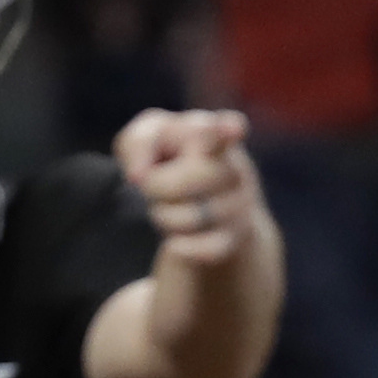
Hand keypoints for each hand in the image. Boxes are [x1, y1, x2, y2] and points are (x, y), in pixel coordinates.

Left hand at [114, 106, 261, 267]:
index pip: (221, 131)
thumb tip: (138, 177)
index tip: (234, 130)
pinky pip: (205, 249)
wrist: (200, 202)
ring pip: (191, 218)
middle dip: (158, 185)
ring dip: (165, 216)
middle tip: (154, 185)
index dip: (226, 129)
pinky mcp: (236, 237)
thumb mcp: (148, 140)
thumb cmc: (169, 160)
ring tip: (167, 208)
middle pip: (189, 178)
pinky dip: (182, 246)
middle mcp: (234, 168)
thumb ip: (139, 143)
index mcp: (214, 134)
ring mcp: (239, 204)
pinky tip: (176, 240)